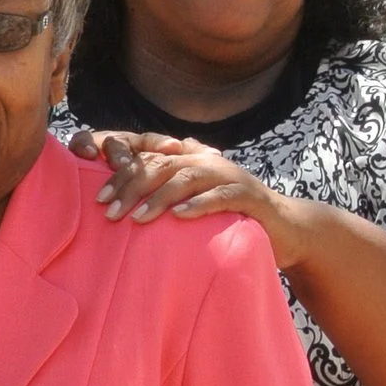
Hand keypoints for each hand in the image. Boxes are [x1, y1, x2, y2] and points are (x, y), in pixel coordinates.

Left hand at [69, 127, 316, 270]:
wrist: (286, 228)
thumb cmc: (231, 217)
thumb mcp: (194, 202)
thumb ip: (167, 194)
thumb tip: (126, 202)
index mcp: (192, 159)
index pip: (149, 157)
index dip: (121, 173)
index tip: (98, 197)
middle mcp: (208, 161)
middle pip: (162, 165)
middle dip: (132, 187)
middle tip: (108, 211)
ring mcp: (230, 176)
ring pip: (187, 178)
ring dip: (159, 198)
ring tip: (136, 218)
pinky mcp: (248, 197)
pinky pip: (220, 197)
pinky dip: (198, 206)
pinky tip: (178, 218)